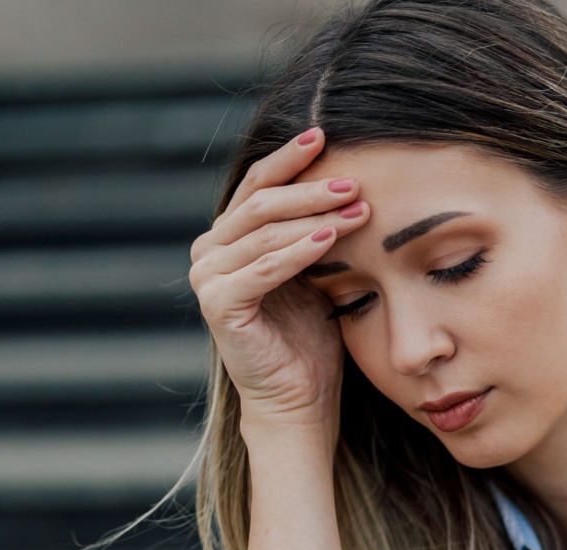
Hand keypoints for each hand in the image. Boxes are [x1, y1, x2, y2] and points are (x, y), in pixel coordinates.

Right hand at [188, 126, 370, 430]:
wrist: (299, 397)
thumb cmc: (311, 337)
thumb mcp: (317, 272)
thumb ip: (316, 232)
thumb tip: (350, 185)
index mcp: (229, 237)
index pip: (258, 185)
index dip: (289, 158)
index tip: (324, 134)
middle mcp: (210, 251)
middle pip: (260, 203)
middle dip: (310, 188)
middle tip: (354, 181)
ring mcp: (209, 277)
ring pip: (264, 232)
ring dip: (315, 217)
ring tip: (357, 208)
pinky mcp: (218, 305)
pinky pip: (263, 269)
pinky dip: (298, 252)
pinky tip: (331, 238)